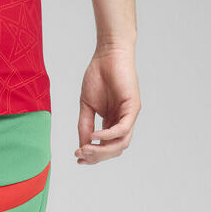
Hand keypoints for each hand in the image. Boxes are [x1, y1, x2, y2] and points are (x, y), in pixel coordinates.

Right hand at [76, 47, 140, 164]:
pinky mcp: (133, 107)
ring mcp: (129, 115)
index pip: (106, 148)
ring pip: (121, 144)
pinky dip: (107, 136)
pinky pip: (122, 129)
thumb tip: (82, 147)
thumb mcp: (86, 107)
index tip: (77, 157)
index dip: (93, 157)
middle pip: (114, 150)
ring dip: (102, 150)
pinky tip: (94, 135)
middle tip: (80, 154)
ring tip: (86, 147)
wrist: (107, 54)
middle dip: (96, 156)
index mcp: (112, 123)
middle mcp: (123, 121)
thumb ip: (85, 127)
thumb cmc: (98, 76)